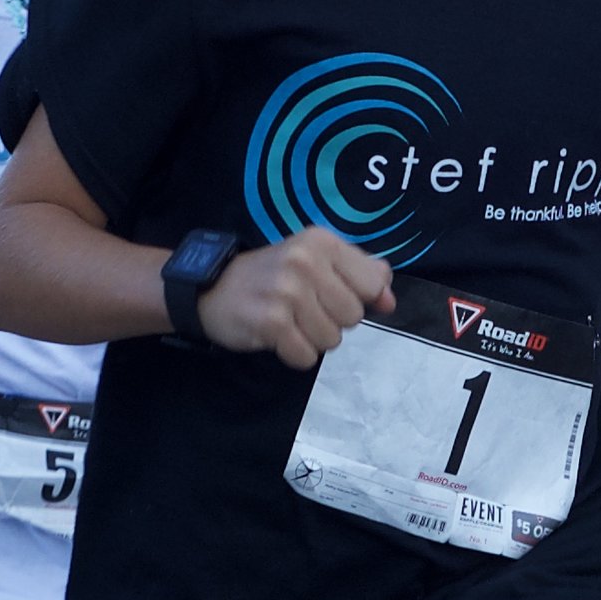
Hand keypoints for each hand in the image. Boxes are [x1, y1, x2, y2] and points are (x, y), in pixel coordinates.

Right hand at [195, 226, 391, 369]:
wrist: (211, 289)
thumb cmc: (272, 276)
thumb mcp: (316, 261)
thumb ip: (359, 275)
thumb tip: (389, 301)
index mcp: (322, 242)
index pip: (372, 283)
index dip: (358, 298)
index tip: (332, 295)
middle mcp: (306, 262)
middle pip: (353, 316)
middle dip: (333, 321)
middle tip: (303, 309)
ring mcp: (287, 292)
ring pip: (332, 340)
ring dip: (313, 339)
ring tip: (290, 322)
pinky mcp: (271, 322)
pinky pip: (307, 357)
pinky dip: (295, 355)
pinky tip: (278, 336)